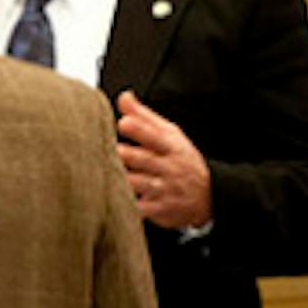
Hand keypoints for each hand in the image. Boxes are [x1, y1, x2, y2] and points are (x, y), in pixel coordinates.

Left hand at [116, 89, 212, 228]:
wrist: (208, 196)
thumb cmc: (180, 160)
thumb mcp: (169, 135)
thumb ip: (144, 117)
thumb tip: (123, 97)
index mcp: (171, 146)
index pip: (155, 136)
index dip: (139, 129)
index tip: (123, 123)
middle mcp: (168, 168)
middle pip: (140, 159)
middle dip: (122, 154)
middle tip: (102, 148)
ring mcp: (164, 190)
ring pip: (134, 183)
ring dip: (116, 177)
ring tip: (98, 170)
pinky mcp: (159, 210)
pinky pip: (137, 207)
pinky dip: (123, 203)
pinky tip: (108, 197)